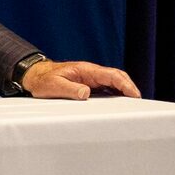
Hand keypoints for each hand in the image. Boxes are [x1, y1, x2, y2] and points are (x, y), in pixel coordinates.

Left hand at [20, 58, 140, 99]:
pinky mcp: (89, 85)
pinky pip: (106, 89)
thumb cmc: (43, 80)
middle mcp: (91, 73)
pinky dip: (115, 94)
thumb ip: (69, 89)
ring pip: (113, 83)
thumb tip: (86, 93)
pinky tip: (119, 104)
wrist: (35, 76)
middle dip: (129, 87)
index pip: (111, 75)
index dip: (124, 84)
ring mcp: (91, 78)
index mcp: (86, 70)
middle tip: (138, 100)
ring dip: (124, 91)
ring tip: (133, 104)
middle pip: (116, 77)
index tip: (134, 94)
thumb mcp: (53, 85)